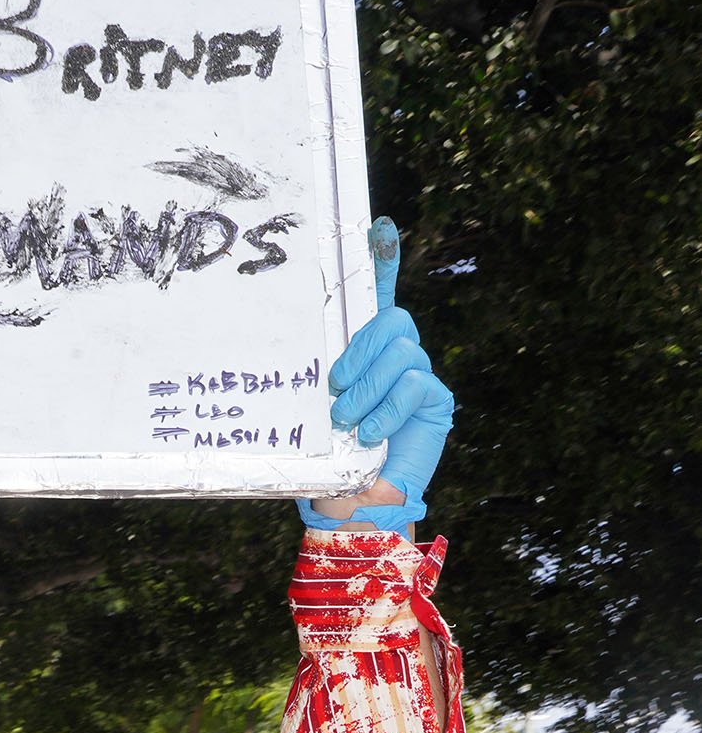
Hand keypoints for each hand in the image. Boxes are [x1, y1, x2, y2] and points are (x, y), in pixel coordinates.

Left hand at [301, 218, 454, 534]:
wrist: (357, 506)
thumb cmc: (328, 459)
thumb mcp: (312, 414)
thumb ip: (315, 381)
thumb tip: (296, 355)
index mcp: (360, 352)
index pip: (373, 299)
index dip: (381, 262)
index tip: (378, 227)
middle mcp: (393, 356)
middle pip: (390, 318)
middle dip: (360, 350)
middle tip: (334, 389)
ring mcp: (417, 376)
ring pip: (402, 350)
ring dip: (368, 388)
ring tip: (348, 421)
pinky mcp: (435, 401)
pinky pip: (416, 383)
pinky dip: (388, 409)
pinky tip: (370, 435)